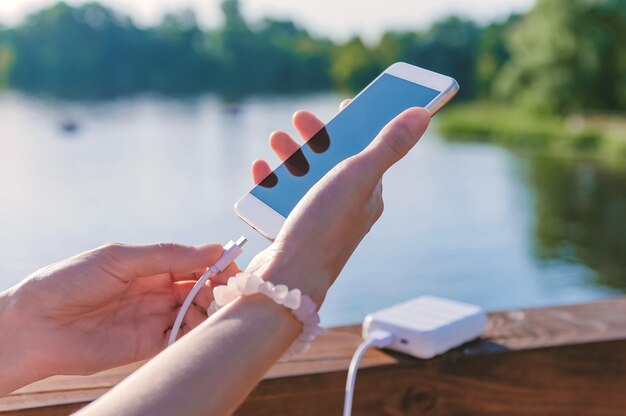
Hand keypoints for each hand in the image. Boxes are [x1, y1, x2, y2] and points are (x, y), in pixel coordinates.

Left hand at [0, 242, 237, 392]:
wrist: (34, 326)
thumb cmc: (70, 282)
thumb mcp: (120, 259)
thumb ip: (167, 255)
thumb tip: (213, 249)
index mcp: (150, 265)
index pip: (194, 262)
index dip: (215, 263)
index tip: (232, 267)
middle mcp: (156, 290)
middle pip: (200, 288)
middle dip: (217, 288)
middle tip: (228, 292)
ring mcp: (153, 317)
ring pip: (195, 313)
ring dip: (210, 311)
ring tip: (216, 311)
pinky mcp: (148, 344)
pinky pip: (181, 338)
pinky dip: (197, 334)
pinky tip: (204, 330)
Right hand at [244, 99, 430, 304]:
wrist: (289, 279)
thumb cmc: (326, 227)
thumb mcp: (359, 177)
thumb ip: (388, 144)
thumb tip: (423, 113)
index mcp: (368, 193)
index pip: (368, 150)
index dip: (359, 125)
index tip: (345, 106)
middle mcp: (346, 206)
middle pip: (333, 160)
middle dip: (316, 136)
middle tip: (300, 119)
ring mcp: (319, 219)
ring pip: (305, 177)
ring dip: (291, 154)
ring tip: (276, 140)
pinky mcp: (294, 230)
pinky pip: (283, 198)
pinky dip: (272, 181)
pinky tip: (261, 171)